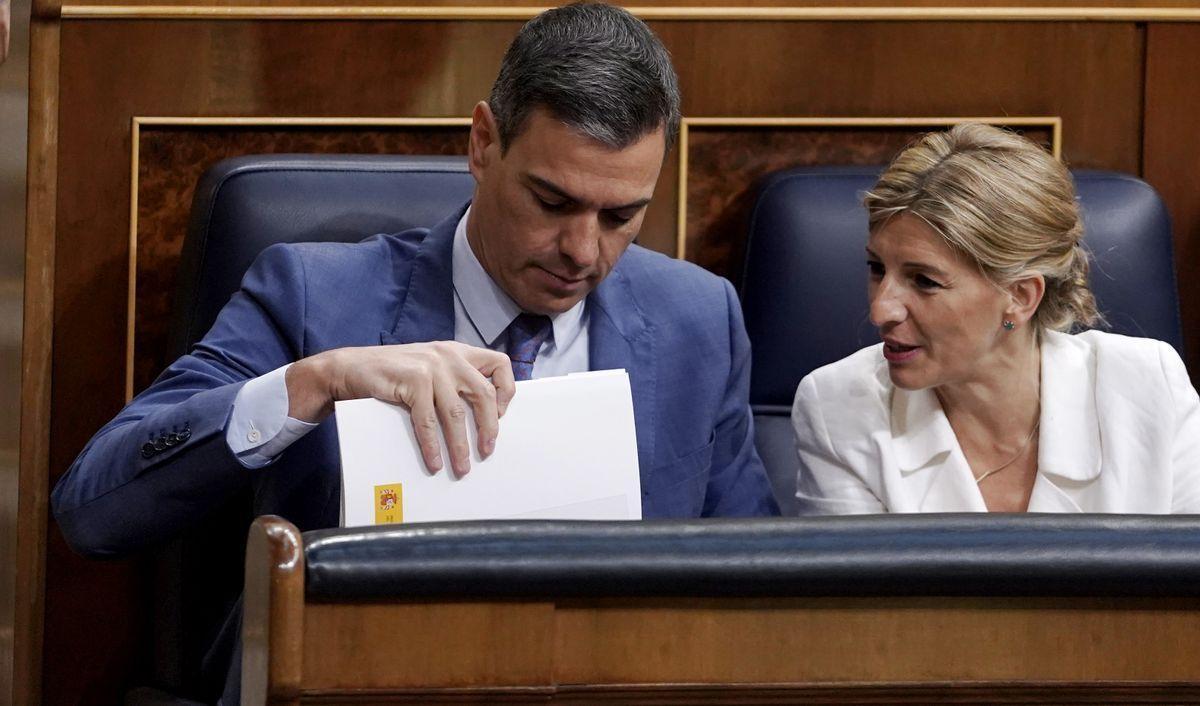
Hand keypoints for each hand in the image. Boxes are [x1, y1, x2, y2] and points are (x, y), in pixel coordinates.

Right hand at [286, 342, 515, 476]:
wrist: (352, 368)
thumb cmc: (394, 375)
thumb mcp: (431, 369)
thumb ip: (455, 381)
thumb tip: (483, 420)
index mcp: (459, 352)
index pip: (500, 364)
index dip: (506, 391)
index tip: (499, 416)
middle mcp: (449, 355)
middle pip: (484, 393)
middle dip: (488, 427)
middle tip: (487, 451)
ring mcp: (431, 366)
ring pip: (456, 413)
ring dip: (460, 445)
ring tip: (462, 467)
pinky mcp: (413, 380)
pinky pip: (428, 421)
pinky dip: (432, 445)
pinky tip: (434, 461)